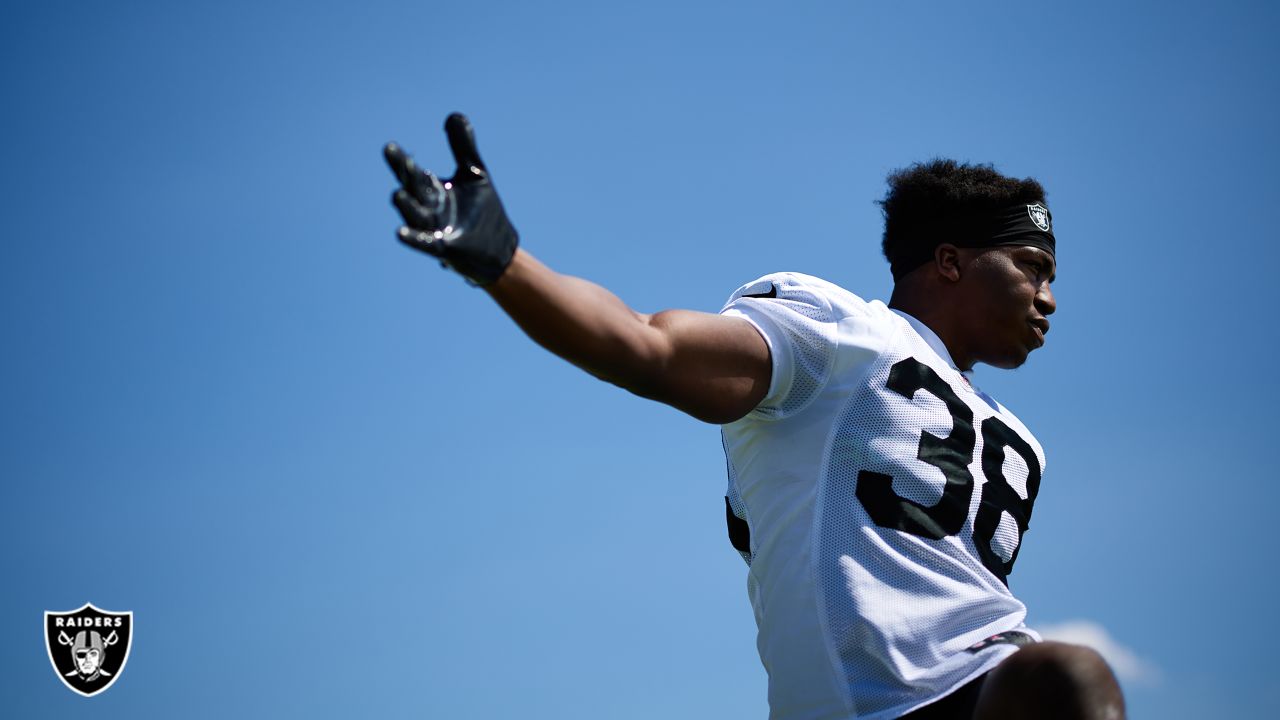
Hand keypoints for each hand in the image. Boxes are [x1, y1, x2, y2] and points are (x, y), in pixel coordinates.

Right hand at [384, 113, 518, 285]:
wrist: (498, 247)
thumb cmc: (482, 210)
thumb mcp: (474, 173)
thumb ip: (463, 147)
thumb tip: (455, 115)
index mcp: (433, 190)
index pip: (414, 172)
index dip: (402, 161)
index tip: (389, 146)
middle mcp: (429, 208)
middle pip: (412, 188)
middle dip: (403, 173)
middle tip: (391, 154)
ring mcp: (434, 228)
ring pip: (415, 215)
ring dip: (406, 206)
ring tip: (397, 194)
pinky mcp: (444, 247)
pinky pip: (425, 243)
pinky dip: (414, 238)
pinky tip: (400, 233)